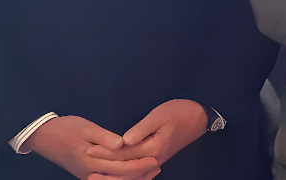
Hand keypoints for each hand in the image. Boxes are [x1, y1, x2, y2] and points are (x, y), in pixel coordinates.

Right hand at [21, 115, 158, 179]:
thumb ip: (104, 137)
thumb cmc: (64, 129)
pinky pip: (108, 179)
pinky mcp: (86, 173)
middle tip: (157, 165)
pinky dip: (121, 178)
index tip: (155, 159)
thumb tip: (122, 144)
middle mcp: (90, 173)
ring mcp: (87, 175)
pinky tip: (132, 172)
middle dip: (140, 173)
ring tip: (150, 170)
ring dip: (133, 177)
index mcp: (91, 161)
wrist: (42, 137)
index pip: (121, 168)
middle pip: (120, 178)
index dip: (139, 165)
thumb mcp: (85, 127)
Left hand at [87, 99, 207, 168]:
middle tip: (87, 165)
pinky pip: (138, 171)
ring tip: (97, 175)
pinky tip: (116, 175)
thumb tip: (124, 140)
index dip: (105, 151)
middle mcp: (155, 158)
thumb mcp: (159, 116)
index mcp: (154, 147)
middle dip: (106, 167)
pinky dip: (126, 174)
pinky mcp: (157, 159)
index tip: (88, 148)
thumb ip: (141, 129)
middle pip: (126, 167)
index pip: (124, 152)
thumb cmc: (179, 112)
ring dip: (114, 175)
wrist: (199, 118)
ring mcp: (156, 161)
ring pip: (132, 173)